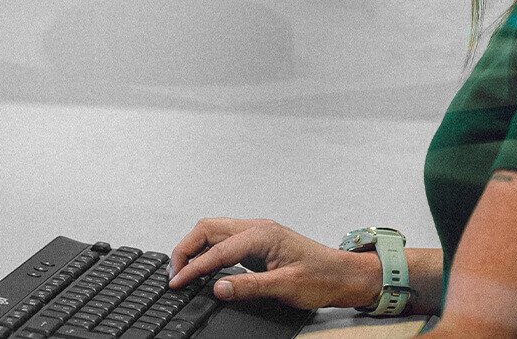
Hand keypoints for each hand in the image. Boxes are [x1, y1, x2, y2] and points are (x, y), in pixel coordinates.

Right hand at [166, 218, 380, 310]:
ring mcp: (256, 233)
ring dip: (194, 248)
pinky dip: (207, 251)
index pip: (217, 250)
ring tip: (182, 271)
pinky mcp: (257, 243)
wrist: (343, 275)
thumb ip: (250, 287)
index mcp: (262, 235)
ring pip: (213, 232)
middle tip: (174, 274)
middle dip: (185, 249)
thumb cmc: (322, 278)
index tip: (178, 282)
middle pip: (207, 229)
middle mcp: (256, 228)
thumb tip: (218, 288)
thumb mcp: (286, 287)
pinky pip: (223, 241)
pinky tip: (203, 266)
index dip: (194, 268)